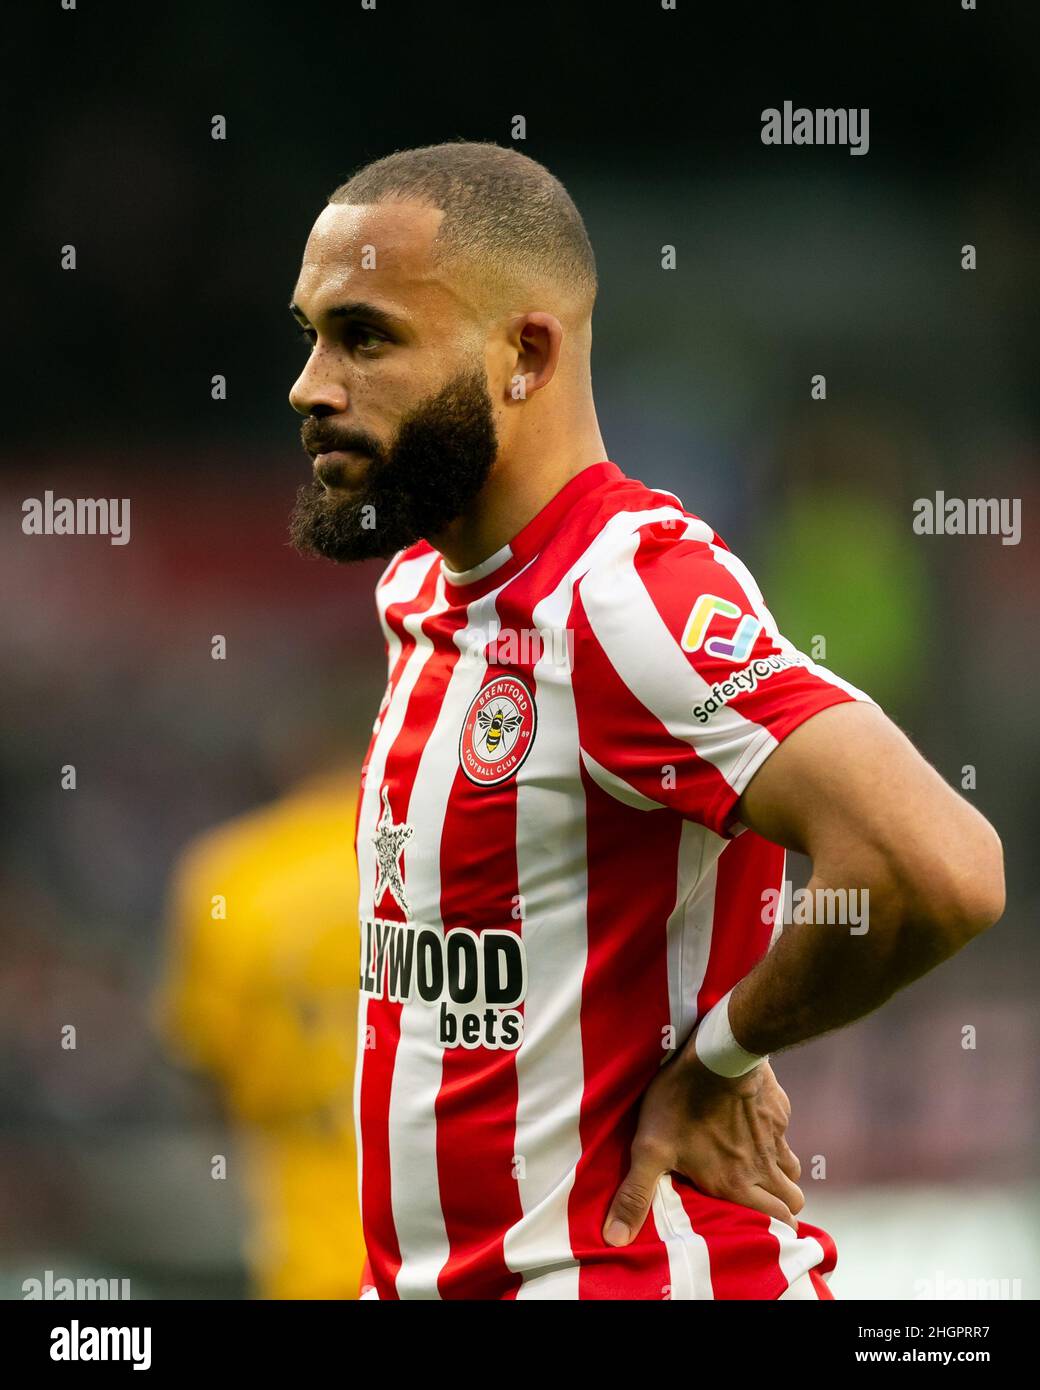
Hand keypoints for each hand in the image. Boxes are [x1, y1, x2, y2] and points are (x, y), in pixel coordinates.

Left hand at [602, 1049, 803, 1246]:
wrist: (718, 1053)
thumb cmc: (682, 1102)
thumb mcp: (650, 1149)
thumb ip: (636, 1195)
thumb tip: (615, 1239)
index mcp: (736, 1184)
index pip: (776, 1225)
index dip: (777, 1235)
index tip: (767, 1238)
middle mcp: (762, 1167)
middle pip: (792, 1202)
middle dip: (783, 1210)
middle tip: (764, 1207)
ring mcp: (775, 1137)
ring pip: (793, 1171)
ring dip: (782, 1176)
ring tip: (761, 1172)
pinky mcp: (778, 1110)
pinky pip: (785, 1135)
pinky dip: (775, 1140)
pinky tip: (755, 1129)